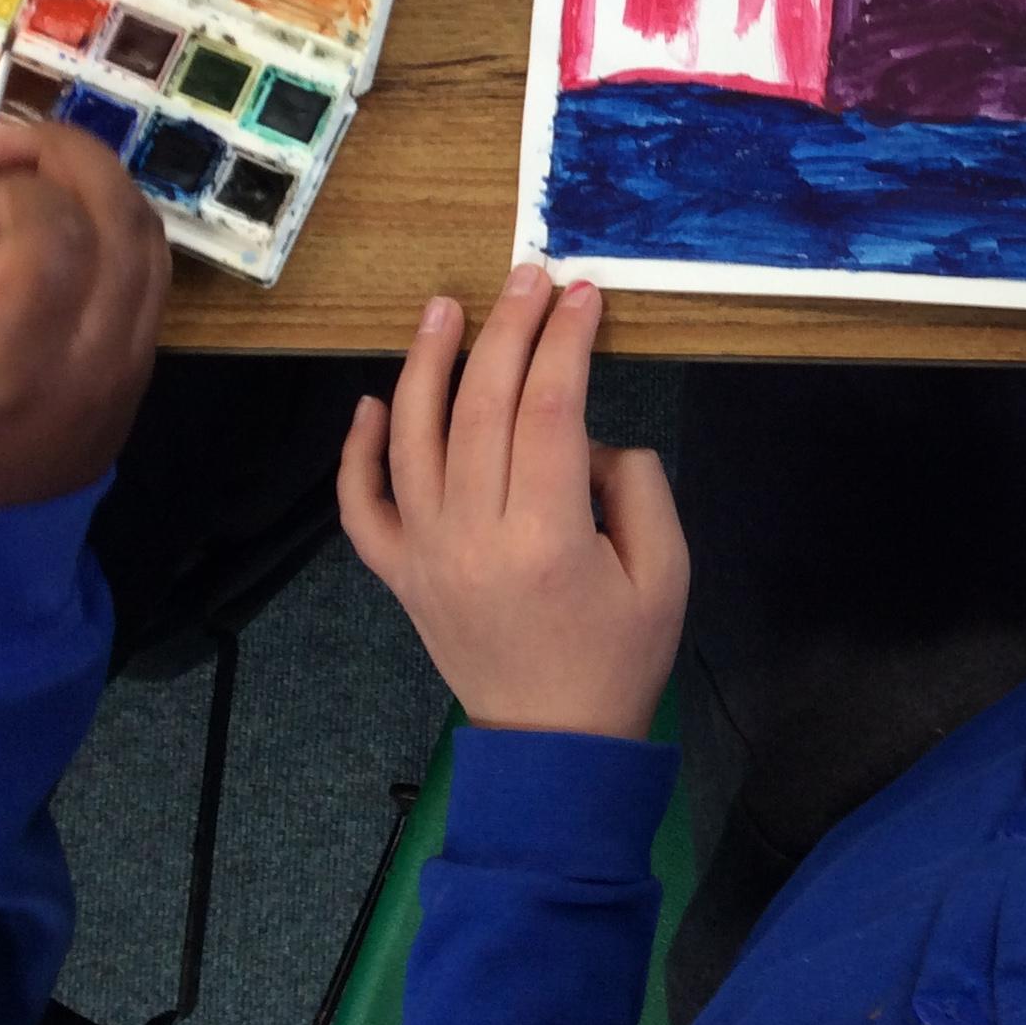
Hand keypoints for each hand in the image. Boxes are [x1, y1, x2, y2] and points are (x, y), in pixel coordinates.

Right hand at [0, 118, 170, 509]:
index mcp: (13, 371)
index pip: (51, 238)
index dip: (7, 188)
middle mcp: (96, 362)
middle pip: (118, 218)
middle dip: (61, 154)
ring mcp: (134, 363)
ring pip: (147, 233)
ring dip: (92, 178)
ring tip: (21, 171)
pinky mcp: (147, 361)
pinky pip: (152, 266)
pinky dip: (112, 217)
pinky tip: (57, 213)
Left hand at [339, 268, 687, 738]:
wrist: (553, 747)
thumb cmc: (620, 659)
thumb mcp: (668, 572)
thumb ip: (640, 488)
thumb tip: (592, 439)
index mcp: (548, 539)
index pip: (549, 409)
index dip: (566, 342)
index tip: (583, 294)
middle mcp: (473, 538)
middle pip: (481, 407)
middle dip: (509, 330)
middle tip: (530, 278)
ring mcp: (426, 556)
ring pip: (413, 439)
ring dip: (427, 364)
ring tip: (446, 306)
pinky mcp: (400, 576)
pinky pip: (362, 506)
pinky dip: (357, 451)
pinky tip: (374, 401)